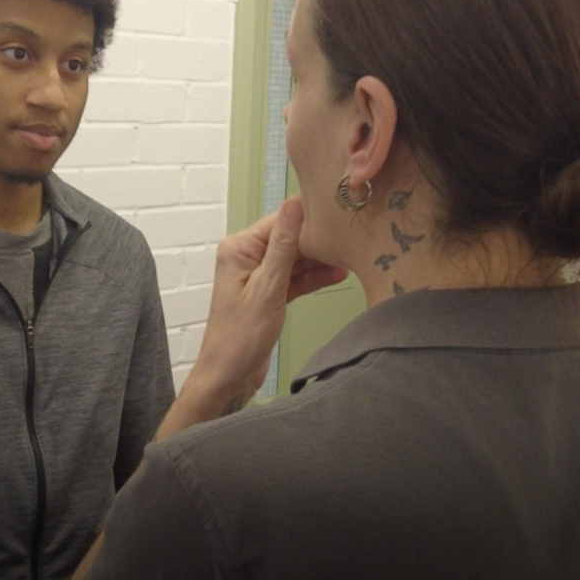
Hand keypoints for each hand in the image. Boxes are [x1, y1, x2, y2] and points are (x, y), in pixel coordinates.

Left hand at [158, 197, 346, 437]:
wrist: (228, 376)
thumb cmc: (239, 336)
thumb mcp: (268, 287)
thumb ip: (283, 245)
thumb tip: (294, 204)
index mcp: (239, 249)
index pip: (280, 222)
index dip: (309, 218)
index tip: (338, 215)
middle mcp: (246, 257)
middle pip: (290, 238)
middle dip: (318, 240)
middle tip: (350, 238)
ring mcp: (258, 275)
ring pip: (295, 259)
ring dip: (320, 261)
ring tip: (351, 256)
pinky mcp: (269, 293)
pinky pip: (295, 278)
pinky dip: (314, 278)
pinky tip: (338, 274)